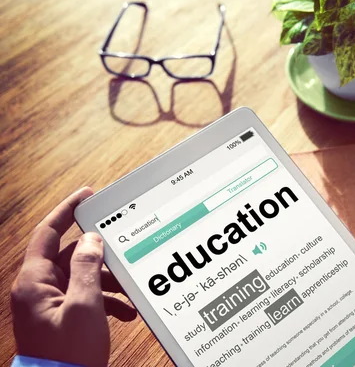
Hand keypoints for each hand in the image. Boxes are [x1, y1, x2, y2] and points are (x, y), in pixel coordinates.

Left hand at [11, 188, 136, 366]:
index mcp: (34, 282)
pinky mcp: (61, 317)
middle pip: (71, 256)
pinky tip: (125, 311)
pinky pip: (85, 296)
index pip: (48, 233)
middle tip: (122, 247)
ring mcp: (49, 304)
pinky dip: (106, 300)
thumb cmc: (67, 356)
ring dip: (108, 281)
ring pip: (82, 276)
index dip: (67, 211)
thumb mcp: (85, 305)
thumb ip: (88, 267)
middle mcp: (38, 289)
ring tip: (129, 291)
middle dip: (101, 255)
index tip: (87, 195)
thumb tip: (91, 240)